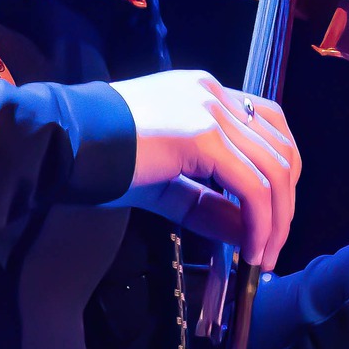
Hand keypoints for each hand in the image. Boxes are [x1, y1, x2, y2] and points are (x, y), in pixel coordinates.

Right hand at [108, 70, 301, 269]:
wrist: (63, 142)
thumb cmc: (100, 160)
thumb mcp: (165, 183)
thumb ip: (208, 203)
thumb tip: (248, 233)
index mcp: (203, 93)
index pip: (267, 125)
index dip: (279, 175)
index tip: (270, 217)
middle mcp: (212, 93)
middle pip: (280, 146)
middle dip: (285, 203)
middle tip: (271, 247)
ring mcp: (210, 110)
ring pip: (274, 167)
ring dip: (277, 218)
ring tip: (263, 255)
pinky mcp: (203, 136)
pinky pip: (252, 185)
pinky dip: (261, 221)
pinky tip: (250, 248)